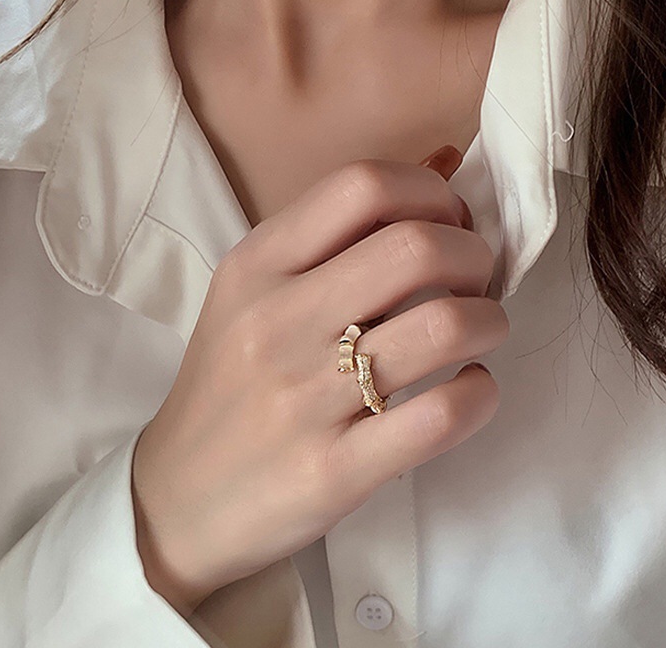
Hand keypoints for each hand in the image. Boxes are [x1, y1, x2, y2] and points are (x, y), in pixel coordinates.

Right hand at [130, 149, 508, 615]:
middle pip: (418, 247)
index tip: (449, 224)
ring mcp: (306, 399)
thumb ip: (334, 235)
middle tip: (474, 281)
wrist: (177, 498)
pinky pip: (445, 414)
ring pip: (445, 327)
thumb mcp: (253, 292)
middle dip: (475, 256)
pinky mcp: (336, 470)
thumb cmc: (228, 382)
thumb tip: (445, 166)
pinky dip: (480, 393)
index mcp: (258, 265)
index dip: (433, 194)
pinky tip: (467, 388)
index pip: (364, 185)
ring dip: (488, 322)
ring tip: (478, 334)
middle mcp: (278, 321)